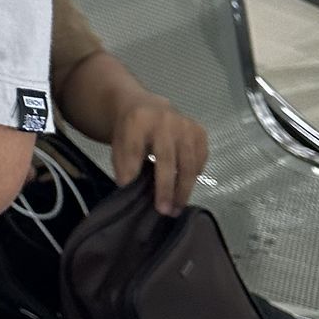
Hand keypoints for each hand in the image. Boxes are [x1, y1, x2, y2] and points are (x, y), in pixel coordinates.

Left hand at [109, 93, 208, 214]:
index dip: (131, 169)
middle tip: (164, 210)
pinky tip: (185, 188)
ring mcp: (185, 124)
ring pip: (188, 162)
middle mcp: (164, 120)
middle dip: (166, 187)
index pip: (135, 147)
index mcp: (138, 120)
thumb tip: (128, 187)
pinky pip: (200, 159)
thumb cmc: (131, 131)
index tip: (128, 189)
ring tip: (176, 208)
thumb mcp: (118, 143)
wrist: (145, 107)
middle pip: (167, 158)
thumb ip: (122, 164)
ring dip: (184, 189)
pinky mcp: (199, 131)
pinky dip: (194, 176)